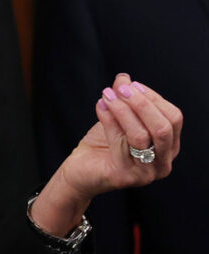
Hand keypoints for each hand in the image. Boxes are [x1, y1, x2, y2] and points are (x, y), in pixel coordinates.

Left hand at [32, 74, 181, 235]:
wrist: (80, 171)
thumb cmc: (103, 146)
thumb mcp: (118, 118)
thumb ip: (125, 100)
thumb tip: (124, 78)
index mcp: (168, 147)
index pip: (173, 118)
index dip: (153, 98)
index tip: (131, 85)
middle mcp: (163, 163)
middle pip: (164, 128)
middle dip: (142, 103)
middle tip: (121, 89)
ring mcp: (145, 173)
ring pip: (141, 135)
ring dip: (123, 110)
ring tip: (106, 95)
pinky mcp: (124, 176)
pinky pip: (119, 143)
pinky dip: (109, 120)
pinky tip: (100, 106)